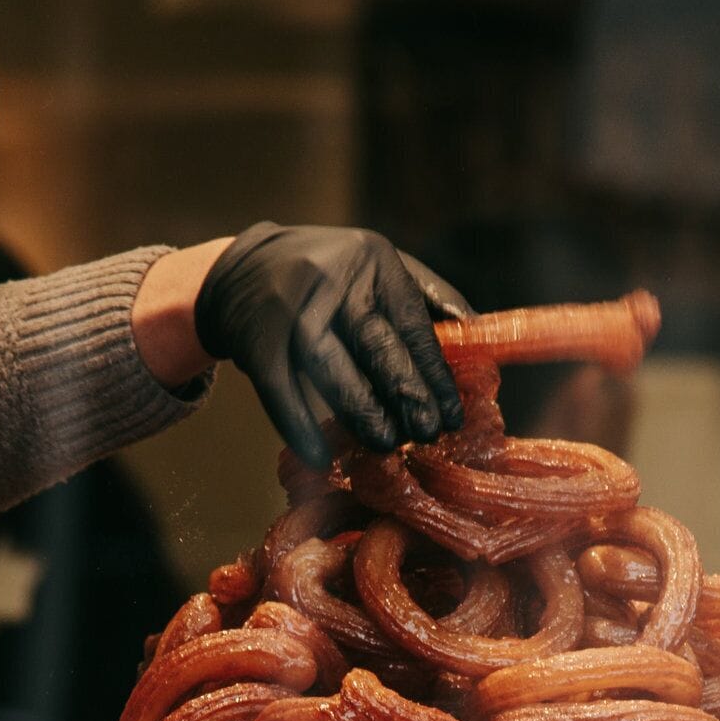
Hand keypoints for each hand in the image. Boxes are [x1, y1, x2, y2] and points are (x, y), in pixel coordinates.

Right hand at [183, 223, 471, 464]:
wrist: (241, 270)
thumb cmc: (329, 277)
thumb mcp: (378, 267)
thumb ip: (428, 297)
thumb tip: (478, 335)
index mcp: (373, 263)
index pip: (413, 326)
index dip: (435, 375)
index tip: (452, 413)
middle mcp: (332, 282)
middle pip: (376, 346)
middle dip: (407, 395)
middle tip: (428, 433)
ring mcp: (290, 311)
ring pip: (331, 371)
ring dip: (362, 413)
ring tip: (387, 443)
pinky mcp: (256, 341)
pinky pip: (281, 391)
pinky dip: (300, 428)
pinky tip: (322, 458)